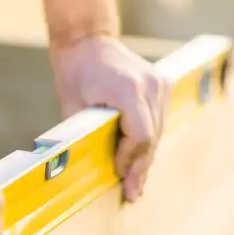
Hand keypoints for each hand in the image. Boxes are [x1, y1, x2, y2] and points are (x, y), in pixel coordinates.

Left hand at [50, 35, 169, 201]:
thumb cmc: (74, 72)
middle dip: (140, 166)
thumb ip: (86, 134)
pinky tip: (139, 161)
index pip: (140, 135)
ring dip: (146, 156)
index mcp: (128, 90)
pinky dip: (147, 141)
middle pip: (151, 137)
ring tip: (136, 184)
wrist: (88, 40)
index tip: (120, 177)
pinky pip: (157, 120)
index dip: (131, 159)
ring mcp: (159, 84)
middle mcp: (150, 86)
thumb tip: (89, 169)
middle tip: (133, 194)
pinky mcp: (161, 85)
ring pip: (157, 131)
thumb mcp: (72, 106)